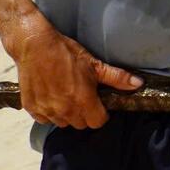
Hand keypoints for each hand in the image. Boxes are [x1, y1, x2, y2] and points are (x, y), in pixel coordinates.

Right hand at [5, 18, 140, 129]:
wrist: (34, 46)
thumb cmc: (65, 53)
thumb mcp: (94, 64)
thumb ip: (117, 78)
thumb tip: (138, 84)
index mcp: (82, 100)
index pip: (98, 122)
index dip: (101, 114)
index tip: (98, 104)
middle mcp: (64, 110)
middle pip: (80, 124)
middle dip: (84, 114)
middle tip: (82, 97)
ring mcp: (46, 110)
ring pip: (62, 123)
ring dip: (66, 114)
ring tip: (66, 96)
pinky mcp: (31, 108)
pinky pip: (44, 119)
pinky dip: (49, 112)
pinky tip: (51, 97)